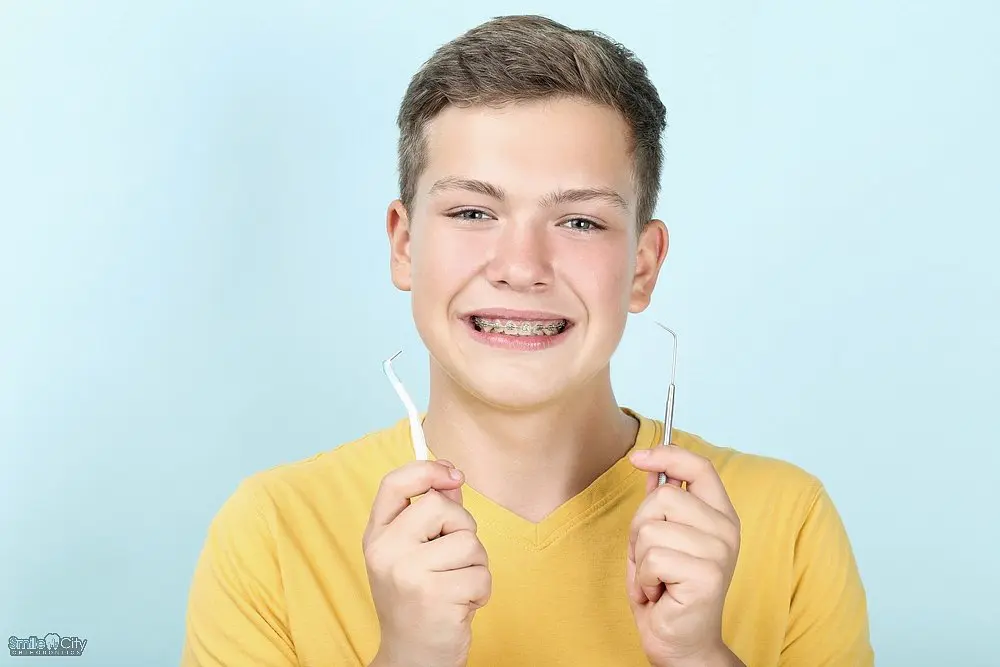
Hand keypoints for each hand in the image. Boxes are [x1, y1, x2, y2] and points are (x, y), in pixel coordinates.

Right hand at [363, 460, 491, 666]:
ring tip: (455, 586)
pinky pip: (481, 575)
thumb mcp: (413, 554)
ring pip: (468, 542)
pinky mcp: (435, 595)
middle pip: (441, 506)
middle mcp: (386, 551)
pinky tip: (460, 605)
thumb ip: (432, 516)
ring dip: (474, 566)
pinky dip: (480, 591)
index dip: (427, 470)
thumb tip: (453, 479)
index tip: (454, 475)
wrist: (411, 658)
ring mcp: (408, 573)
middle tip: (452, 560)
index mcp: (377, 536)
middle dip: (462, 529)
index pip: (394, 484)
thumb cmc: (418, 600)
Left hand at [625, 445, 742, 666]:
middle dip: (640, 527)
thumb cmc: (668, 590)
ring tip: (656, 578)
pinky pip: (651, 559)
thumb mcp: (660, 539)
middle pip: (663, 497)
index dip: (668, 455)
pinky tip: (660, 593)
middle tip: (649, 558)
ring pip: (651, 530)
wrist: (680, 642)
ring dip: (640, 559)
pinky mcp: (706, 576)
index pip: (700, 468)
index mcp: (720, 516)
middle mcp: (726, 530)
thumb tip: (649, 465)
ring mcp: (719, 552)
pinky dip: (644, 579)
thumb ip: (660, 504)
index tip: (638, 457)